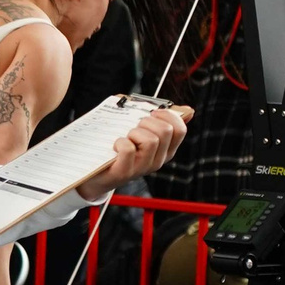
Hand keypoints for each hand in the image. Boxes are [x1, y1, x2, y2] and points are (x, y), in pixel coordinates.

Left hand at [76, 104, 191, 198]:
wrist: (96, 174)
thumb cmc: (120, 148)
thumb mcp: (142, 132)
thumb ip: (161, 121)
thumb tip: (188, 110)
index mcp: (165, 150)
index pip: (180, 130)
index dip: (168, 116)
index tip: (153, 113)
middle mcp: (158, 160)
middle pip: (165, 131)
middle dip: (148, 121)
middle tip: (135, 126)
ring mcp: (142, 168)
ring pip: (150, 140)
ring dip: (134, 133)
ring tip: (126, 138)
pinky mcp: (125, 172)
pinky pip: (129, 149)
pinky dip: (120, 142)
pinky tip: (115, 146)